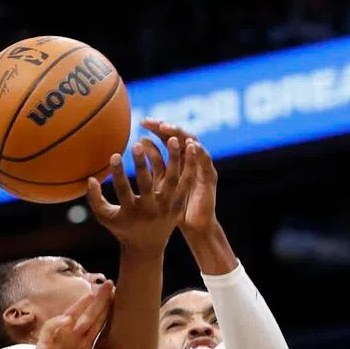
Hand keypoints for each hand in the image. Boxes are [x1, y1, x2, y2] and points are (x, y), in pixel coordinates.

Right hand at [16, 281, 113, 348]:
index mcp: (83, 347)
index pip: (97, 325)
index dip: (106, 312)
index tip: (118, 297)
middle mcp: (72, 340)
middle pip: (87, 317)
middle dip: (98, 301)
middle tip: (110, 284)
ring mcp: (58, 341)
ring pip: (70, 318)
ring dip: (80, 306)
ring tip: (91, 294)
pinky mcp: (44, 347)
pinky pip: (50, 331)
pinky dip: (57, 324)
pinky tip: (67, 319)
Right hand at [86, 135, 195, 253]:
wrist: (147, 246)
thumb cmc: (122, 227)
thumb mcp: (106, 217)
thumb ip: (95, 199)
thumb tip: (90, 178)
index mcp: (131, 213)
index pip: (123, 191)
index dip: (118, 174)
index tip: (115, 155)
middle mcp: (150, 211)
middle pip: (146, 185)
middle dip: (142, 164)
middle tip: (137, 144)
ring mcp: (166, 208)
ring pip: (172, 181)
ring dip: (174, 159)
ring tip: (174, 138)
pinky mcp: (178, 206)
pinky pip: (186, 183)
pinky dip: (190, 166)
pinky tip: (192, 148)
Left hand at [141, 119, 216, 233]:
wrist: (192, 226)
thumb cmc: (172, 208)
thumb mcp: (159, 185)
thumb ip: (152, 165)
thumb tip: (139, 141)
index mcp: (175, 159)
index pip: (166, 137)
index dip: (156, 128)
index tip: (143, 122)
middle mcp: (189, 158)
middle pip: (179, 135)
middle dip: (166, 127)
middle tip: (153, 122)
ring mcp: (200, 165)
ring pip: (192, 143)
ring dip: (180, 134)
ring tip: (167, 129)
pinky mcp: (210, 176)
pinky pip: (206, 160)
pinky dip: (199, 151)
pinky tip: (191, 145)